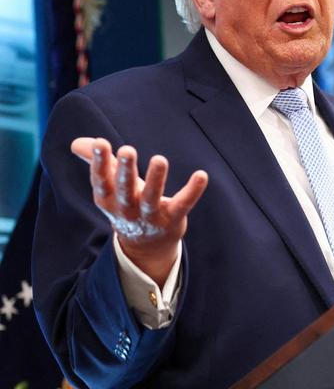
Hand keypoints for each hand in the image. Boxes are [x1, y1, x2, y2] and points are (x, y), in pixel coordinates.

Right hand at [71, 137, 207, 286]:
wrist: (146, 246)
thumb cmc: (128, 205)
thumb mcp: (111, 187)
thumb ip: (97, 162)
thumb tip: (76, 142)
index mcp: (109, 199)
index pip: (101, 181)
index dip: (99, 163)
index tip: (101, 143)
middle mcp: (127, 209)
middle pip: (125, 190)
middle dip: (125, 170)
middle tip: (127, 150)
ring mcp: (150, 216)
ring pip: (152, 198)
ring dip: (156, 179)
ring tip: (160, 159)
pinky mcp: (173, 219)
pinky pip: (183, 204)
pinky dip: (192, 191)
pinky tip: (201, 175)